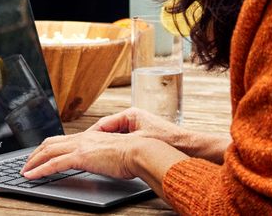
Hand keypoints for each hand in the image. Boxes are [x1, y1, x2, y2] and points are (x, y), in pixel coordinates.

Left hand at [22, 130, 152, 179]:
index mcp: (89, 137)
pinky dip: (39, 169)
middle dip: (35, 153)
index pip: (62, 140)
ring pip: (48, 151)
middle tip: (27, 163)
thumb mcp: (114, 152)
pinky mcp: (81, 157)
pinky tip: (31, 176)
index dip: (48, 147)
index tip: (40, 154)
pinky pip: (54, 163)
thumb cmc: (133, 154)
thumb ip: (102, 154)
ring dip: (33, 161)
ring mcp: (80, 146)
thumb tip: (99, 160)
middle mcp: (82, 138)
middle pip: (50, 143)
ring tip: (25, 171)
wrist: (141, 152)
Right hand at [91, 108, 228, 161]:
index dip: (92, 134)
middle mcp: (134, 118)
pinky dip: (117, 147)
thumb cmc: (169, 140)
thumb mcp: (139, 141)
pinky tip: (114, 156)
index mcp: (131, 114)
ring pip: (115, 136)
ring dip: (107, 144)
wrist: (188, 147)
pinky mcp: (144, 135)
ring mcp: (139, 126)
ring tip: (98, 153)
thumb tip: (103, 144)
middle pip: (108, 129)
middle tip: (87, 148)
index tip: (83, 142)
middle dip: (98, 139)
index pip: (103, 124)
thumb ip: (119, 143)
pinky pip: (124, 141)